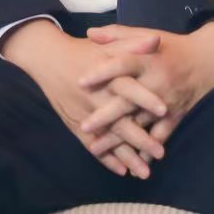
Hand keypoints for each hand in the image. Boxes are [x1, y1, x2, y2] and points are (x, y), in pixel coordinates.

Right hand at [0, 19, 168, 178]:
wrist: (48, 58)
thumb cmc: (83, 50)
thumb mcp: (108, 44)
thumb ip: (133, 44)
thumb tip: (157, 40)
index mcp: (108, 77)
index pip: (130, 89)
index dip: (146, 99)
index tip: (165, 110)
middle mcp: (97, 98)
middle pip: (121, 122)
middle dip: (140, 139)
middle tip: (160, 153)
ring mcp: (86, 114)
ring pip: (109, 140)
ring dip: (126, 157)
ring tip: (145, 172)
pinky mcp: (76, 124)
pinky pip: (92, 145)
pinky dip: (106, 159)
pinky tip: (122, 170)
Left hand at [78, 21, 213, 154]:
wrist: (210, 60)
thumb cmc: (173, 47)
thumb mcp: (148, 35)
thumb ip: (118, 35)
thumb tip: (90, 33)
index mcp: (148, 59)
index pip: (122, 64)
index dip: (102, 72)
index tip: (81, 82)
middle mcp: (157, 82)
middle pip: (128, 100)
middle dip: (105, 115)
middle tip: (84, 125)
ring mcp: (167, 101)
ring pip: (140, 123)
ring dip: (119, 138)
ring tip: (97, 148)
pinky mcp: (177, 115)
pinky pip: (161, 136)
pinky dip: (148, 150)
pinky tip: (133, 164)